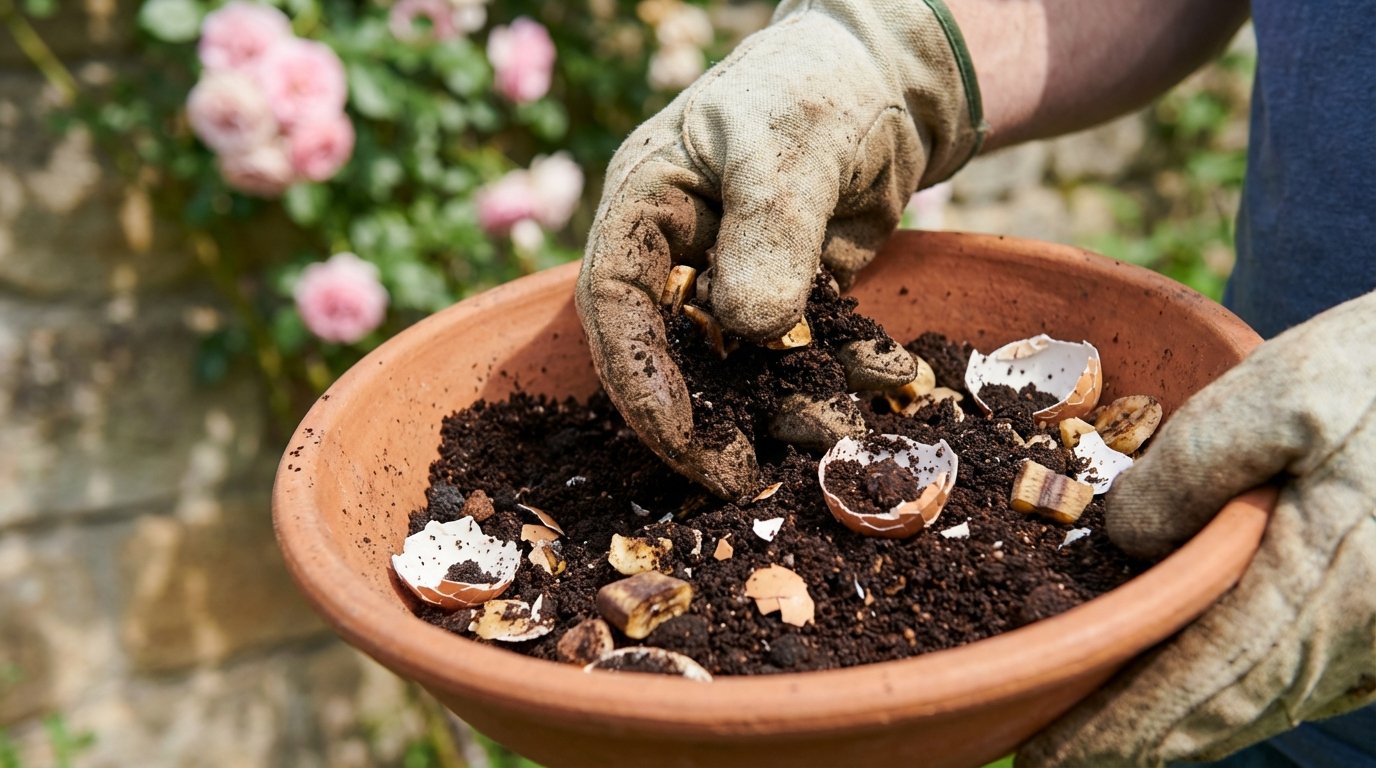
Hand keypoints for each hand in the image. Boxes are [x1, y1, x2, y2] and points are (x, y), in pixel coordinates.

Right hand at [575, 0, 982, 498]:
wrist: (888, 82)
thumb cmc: (815, 88)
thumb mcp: (789, 147)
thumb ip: (768, 231)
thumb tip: (748, 326)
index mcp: (646, 208)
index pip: (615, 305)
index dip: (639, 378)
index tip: (682, 437)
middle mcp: (676, 257)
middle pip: (668, 356)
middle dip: (706, 421)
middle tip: (747, 478)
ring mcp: (730, 284)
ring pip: (739, 369)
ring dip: (785, 408)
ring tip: (840, 437)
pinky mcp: (787, 303)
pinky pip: (801, 356)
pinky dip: (838, 376)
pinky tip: (883, 379)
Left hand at [1020, 290, 1375, 765]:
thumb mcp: (1279, 390)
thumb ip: (1192, 465)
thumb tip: (1128, 541)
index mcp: (1331, 571)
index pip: (1207, 673)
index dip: (1128, 721)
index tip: (1054, 753)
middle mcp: (1366, 623)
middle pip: (1237, 706)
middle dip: (1147, 738)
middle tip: (1064, 756)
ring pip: (1279, 703)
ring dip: (1198, 726)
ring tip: (1122, 736)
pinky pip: (1320, 683)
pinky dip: (1256, 700)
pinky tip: (1214, 701)